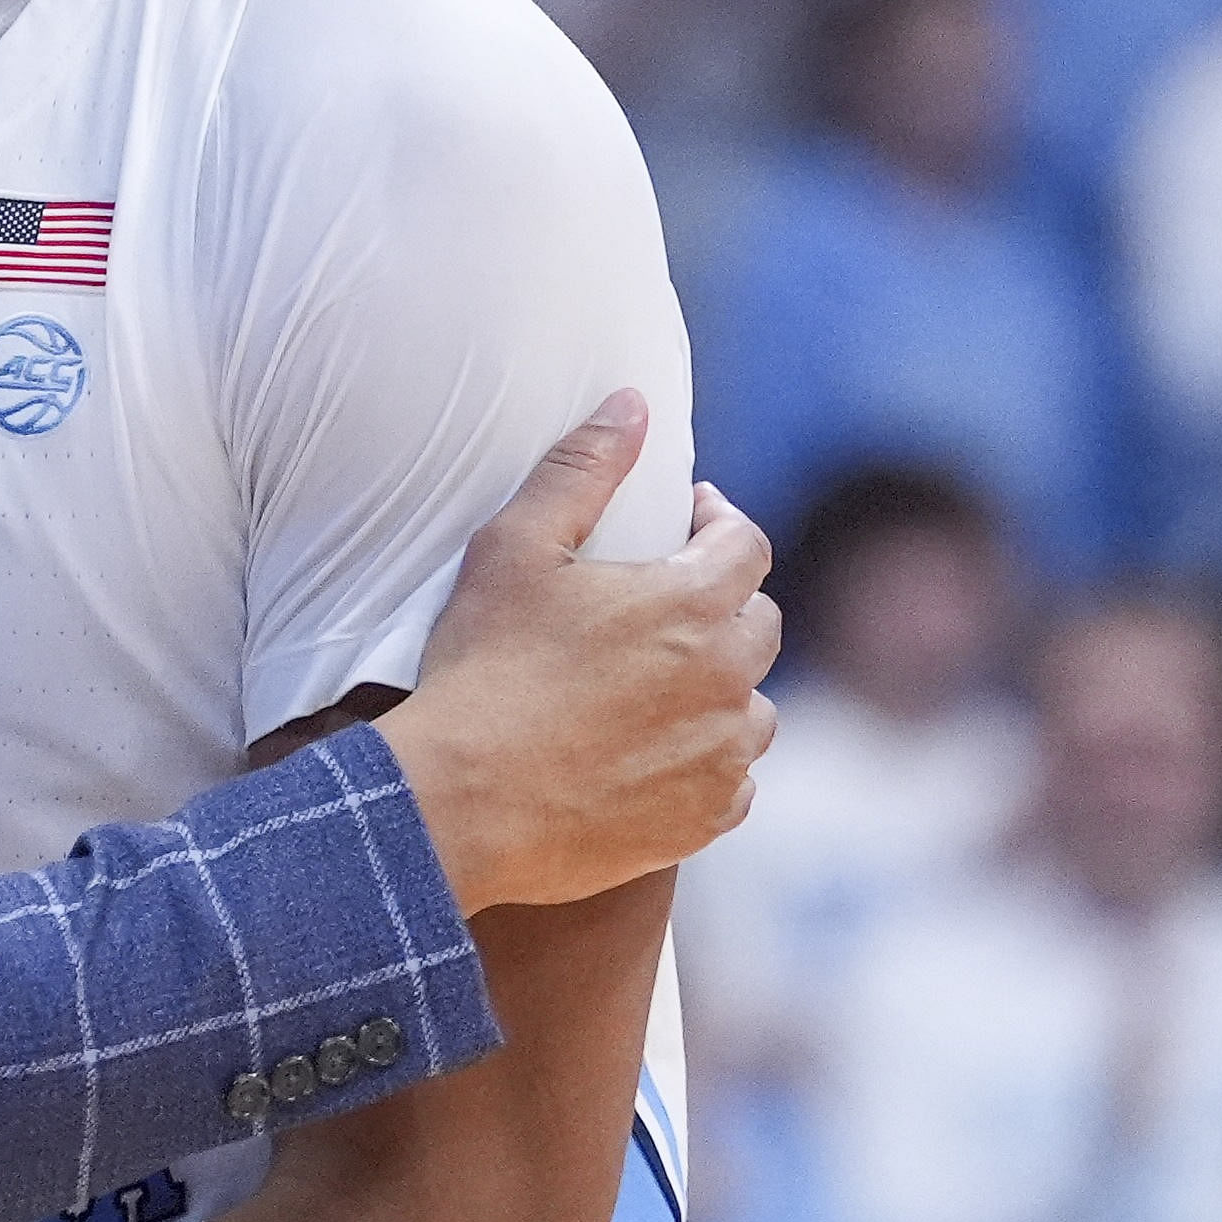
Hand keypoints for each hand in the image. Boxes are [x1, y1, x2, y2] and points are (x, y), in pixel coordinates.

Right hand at [377, 396, 777, 911]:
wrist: (461, 804)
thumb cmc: (482, 671)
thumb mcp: (514, 550)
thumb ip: (581, 469)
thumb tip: (632, 403)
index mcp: (692, 601)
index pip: (746, 543)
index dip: (718, 524)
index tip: (687, 524)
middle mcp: (727, 676)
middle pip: (761, 623)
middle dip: (723, 606)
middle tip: (662, 609)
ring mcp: (722, 753)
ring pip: (754, 707)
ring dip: (721, 690)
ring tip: (660, 690)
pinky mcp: (707, 817)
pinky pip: (735, 781)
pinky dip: (707, 763)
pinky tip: (652, 757)